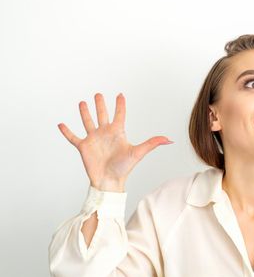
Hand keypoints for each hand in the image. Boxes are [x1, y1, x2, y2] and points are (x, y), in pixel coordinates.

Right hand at [57, 93, 172, 191]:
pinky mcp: (83, 147)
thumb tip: (169, 139)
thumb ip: (153, 143)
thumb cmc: (124, 168)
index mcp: (118, 133)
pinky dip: (67, 131)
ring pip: (88, 122)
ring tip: (82, 102)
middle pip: (102, 115)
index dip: (120, 105)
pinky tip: (61, 124)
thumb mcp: (139, 152)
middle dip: (100, 104)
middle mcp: (105, 134)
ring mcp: (94, 140)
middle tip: (98, 94)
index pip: (119, 114)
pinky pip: (73, 137)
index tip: (120, 94)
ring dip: (85, 113)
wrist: (110, 182)